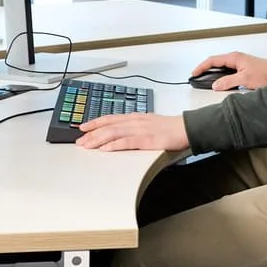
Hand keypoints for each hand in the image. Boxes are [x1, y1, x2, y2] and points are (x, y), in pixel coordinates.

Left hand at [76, 112, 190, 152]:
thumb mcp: (149, 123)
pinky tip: (105, 149)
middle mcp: (135, 121)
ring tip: (87, 145)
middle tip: (79, 140)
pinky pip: (128, 142)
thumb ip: (134, 126)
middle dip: (92, 133)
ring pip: (114, 132)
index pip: (110, 118)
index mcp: (135, 117)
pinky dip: (114, 145)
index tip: (82, 127)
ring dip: (98, 139)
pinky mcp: (148, 140)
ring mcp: (141, 130)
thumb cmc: (170, 128)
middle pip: (109, 125)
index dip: (95, 122)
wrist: (187, 128)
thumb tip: (121, 132)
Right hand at [189, 51, 266, 89]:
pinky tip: (219, 82)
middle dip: (204, 69)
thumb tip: (215, 85)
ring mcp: (238, 63)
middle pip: (215, 63)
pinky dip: (220, 76)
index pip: (212, 60)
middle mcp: (235, 59)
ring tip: (205, 80)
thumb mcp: (244, 79)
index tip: (194, 73)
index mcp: (234, 58)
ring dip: (212, 73)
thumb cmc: (264, 73)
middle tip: (196, 77)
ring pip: (221, 67)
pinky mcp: (242, 69)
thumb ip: (228, 82)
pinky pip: (227, 71)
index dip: (201, 67)